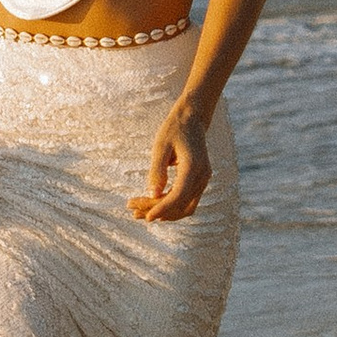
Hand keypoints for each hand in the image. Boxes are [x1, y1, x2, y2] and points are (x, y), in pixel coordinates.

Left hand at [130, 106, 210, 222]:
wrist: (192, 119)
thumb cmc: (174, 129)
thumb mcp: (161, 146)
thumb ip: (157, 170)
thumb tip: (152, 194)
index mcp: (194, 166)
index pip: (179, 196)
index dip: (162, 209)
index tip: (146, 217)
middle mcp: (202, 176)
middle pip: (181, 205)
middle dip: (157, 211)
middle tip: (132, 210)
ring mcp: (203, 180)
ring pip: (185, 207)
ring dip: (164, 212)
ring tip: (139, 212)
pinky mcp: (199, 182)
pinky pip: (186, 201)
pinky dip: (170, 206)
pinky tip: (152, 205)